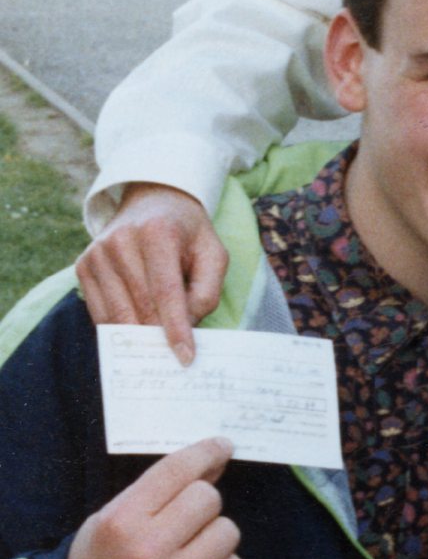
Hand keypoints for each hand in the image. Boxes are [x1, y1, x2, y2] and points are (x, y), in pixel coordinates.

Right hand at [65, 439, 241, 558]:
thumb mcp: (112, 515)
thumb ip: (159, 489)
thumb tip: (215, 461)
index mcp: (122, 521)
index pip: (177, 471)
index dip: (206, 452)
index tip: (222, 446)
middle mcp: (148, 552)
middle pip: (209, 499)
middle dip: (201, 503)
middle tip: (185, 518)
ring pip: (227, 532)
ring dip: (212, 535)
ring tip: (188, 548)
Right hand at [76, 185, 228, 363]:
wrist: (152, 201)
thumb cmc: (187, 233)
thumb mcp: (213, 253)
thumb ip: (207, 290)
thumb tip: (187, 327)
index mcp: (157, 232)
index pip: (165, 291)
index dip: (175, 328)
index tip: (185, 357)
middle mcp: (121, 240)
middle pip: (141, 306)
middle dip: (159, 335)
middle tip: (174, 355)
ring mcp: (97, 252)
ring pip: (117, 313)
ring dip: (139, 335)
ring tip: (158, 344)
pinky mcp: (83, 265)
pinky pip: (99, 312)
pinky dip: (119, 328)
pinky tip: (136, 331)